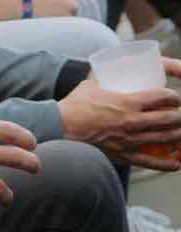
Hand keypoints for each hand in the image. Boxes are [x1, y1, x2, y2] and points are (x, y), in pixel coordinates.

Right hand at [59, 62, 180, 169]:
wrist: (63, 126)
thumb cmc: (75, 104)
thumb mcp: (91, 84)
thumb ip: (103, 78)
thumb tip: (106, 68)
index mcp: (125, 102)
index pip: (158, 97)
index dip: (171, 96)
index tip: (174, 96)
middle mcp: (132, 122)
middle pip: (167, 119)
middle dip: (179, 116)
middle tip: (180, 113)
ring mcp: (131, 140)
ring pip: (165, 139)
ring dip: (178, 135)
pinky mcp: (126, 154)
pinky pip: (152, 162)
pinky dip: (167, 163)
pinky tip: (176, 161)